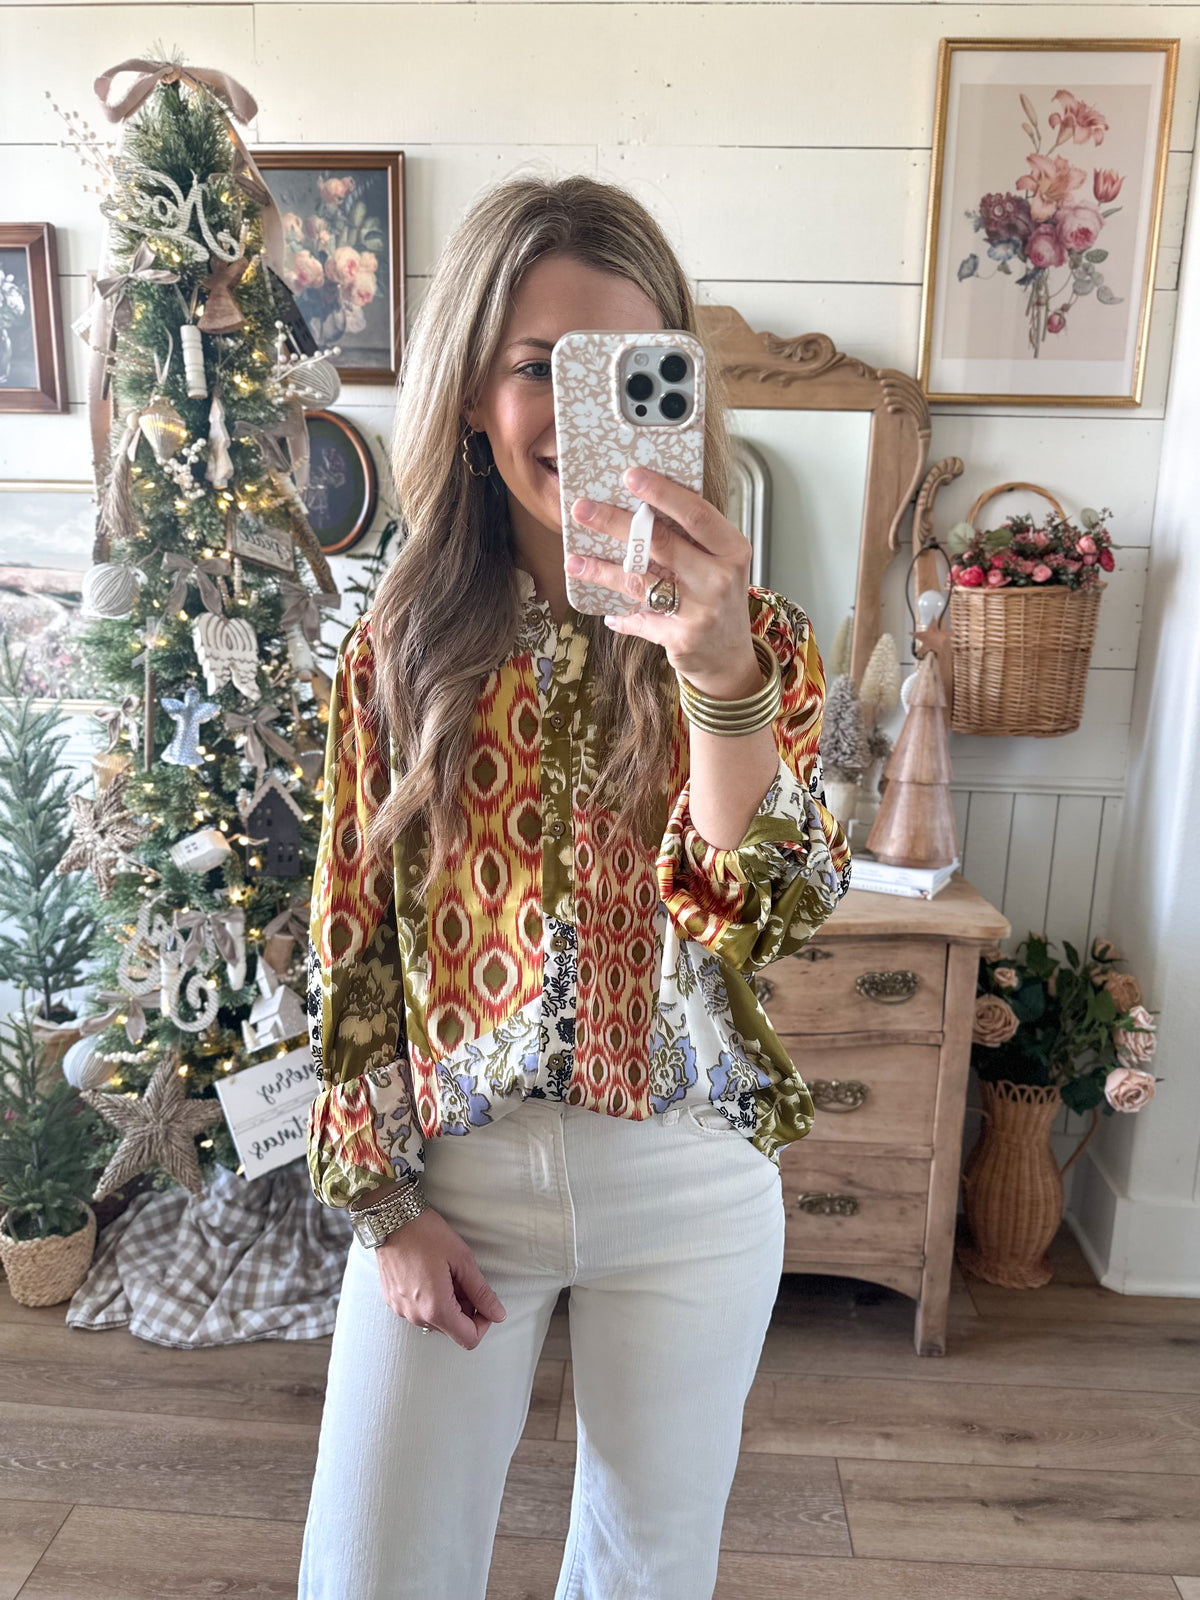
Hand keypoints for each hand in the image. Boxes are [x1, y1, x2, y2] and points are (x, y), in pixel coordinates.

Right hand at [374, 1207, 506, 1350]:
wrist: (391, 1218)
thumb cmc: (427, 1234)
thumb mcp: (462, 1260)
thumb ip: (481, 1292)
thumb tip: (498, 1314)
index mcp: (435, 1309)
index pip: (468, 1339)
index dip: (483, 1323)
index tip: (484, 1302)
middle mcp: (415, 1316)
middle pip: (452, 1329)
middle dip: (465, 1309)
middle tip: (464, 1279)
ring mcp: (401, 1310)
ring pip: (435, 1320)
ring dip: (447, 1304)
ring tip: (446, 1274)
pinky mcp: (392, 1301)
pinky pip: (418, 1310)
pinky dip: (430, 1299)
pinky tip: (430, 1274)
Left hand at [568, 465, 762, 699]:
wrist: (731, 657)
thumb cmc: (720, 598)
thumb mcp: (720, 564)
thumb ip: (692, 539)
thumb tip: (639, 506)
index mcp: (732, 550)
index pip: (696, 514)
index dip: (662, 493)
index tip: (630, 475)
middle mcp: (719, 579)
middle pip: (660, 543)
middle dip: (615, 523)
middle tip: (582, 509)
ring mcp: (700, 611)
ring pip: (640, 582)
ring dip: (602, 570)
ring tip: (574, 562)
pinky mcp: (680, 638)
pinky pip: (639, 620)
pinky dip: (619, 616)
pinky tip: (604, 611)